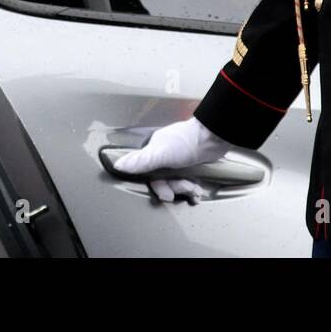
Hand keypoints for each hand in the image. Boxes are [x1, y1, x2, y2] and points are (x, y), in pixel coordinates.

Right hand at [111, 117, 232, 203]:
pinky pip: (188, 180)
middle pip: (164, 181)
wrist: (212, 137)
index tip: (166, 194)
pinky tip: (198, 191)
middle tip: (185, 189)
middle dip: (175, 188)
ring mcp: (179, 160)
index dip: (158, 186)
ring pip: (177, 182)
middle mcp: (165, 156)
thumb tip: (118, 165)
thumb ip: (140, 161)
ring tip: (194, 189)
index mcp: (154, 151)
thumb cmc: (185, 142)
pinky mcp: (192, 164)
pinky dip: (193, 187)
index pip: (149, 175)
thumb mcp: (159, 153)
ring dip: (186, 188)